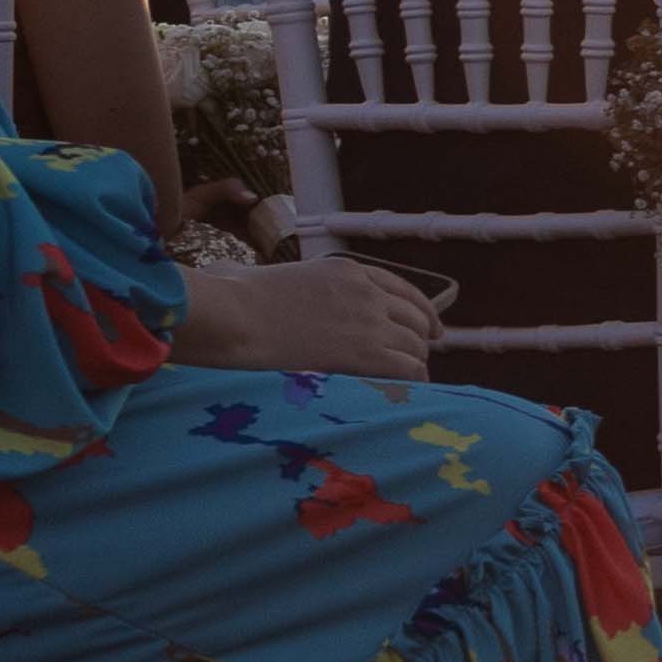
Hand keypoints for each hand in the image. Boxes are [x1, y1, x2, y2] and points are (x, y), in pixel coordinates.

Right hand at [174, 258, 441, 383]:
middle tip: (419, 357)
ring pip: (415, 344)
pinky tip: (415, 391)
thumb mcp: (262, 274)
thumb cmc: (231, 297)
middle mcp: (366, 291)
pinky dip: (416, 380)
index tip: (430, 328)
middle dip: (420, 338)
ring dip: (417, 362)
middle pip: (415, 317)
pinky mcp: (365, 351)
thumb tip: (231, 278)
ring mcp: (369, 320)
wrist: (235, 315)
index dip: (421, 310)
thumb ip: (267, 279)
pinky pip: (409, 367)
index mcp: (346, 270)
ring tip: (415, 379)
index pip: (401, 289)